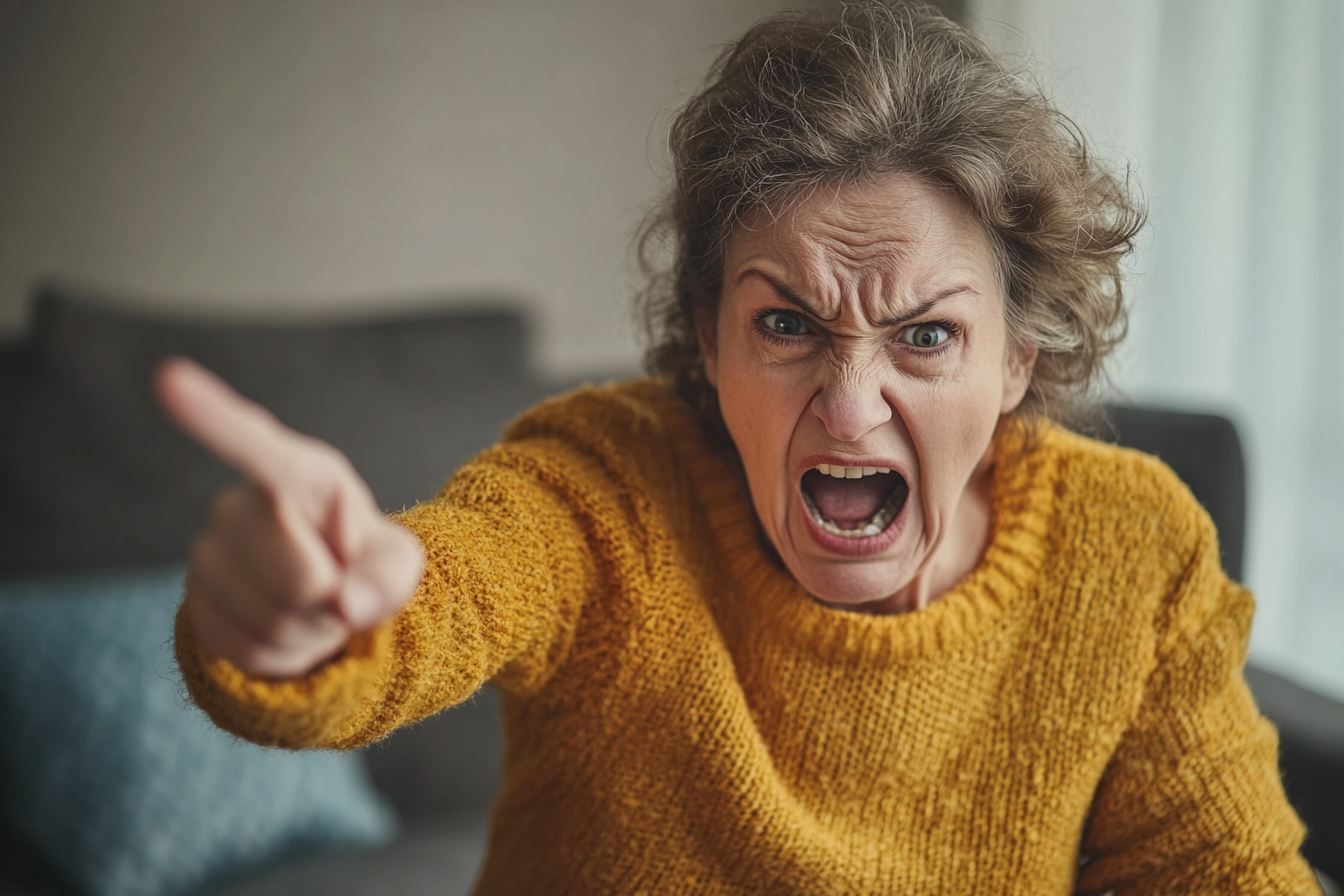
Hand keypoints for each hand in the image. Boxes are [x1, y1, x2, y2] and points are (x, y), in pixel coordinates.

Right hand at [155, 357, 424, 678]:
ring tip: (316, 607)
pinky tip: (289, 629)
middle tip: (340, 588)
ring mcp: (210, 553)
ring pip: (271, 621)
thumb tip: (345, 606)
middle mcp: (243, 505)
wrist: (330, 600)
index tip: (170, 380)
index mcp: (300, 476)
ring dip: (307, 632)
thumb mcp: (397, 568)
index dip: (212, 417)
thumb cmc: (367, 564)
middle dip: (330, 600)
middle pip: (295, 575)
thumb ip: (385, 581)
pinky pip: (245, 649)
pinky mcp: (195, 602)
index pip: (256, 447)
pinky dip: (282, 656)